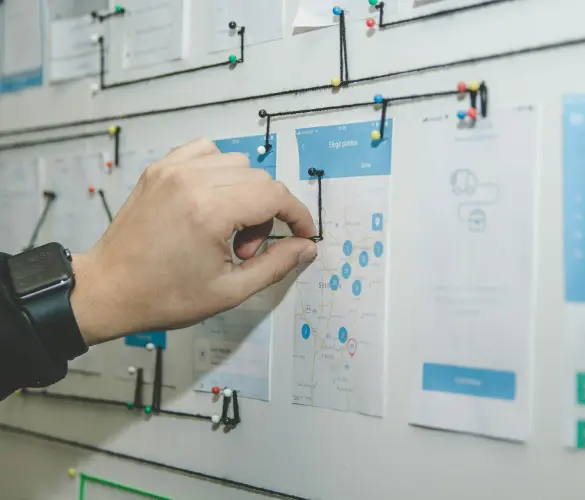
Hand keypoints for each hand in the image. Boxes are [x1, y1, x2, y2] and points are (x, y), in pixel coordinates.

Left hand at [71, 138, 316, 344]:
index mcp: (210, 210)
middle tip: (247, 250)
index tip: (302, 234)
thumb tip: (306, 246)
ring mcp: (172, 169)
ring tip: (227, 229)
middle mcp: (192, 180)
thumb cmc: (164, 296)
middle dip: (268, 214)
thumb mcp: (229, 291)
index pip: (275, 195)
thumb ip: (276, 265)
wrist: (108, 290)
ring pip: (237, 163)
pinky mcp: (159, 169)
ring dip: (245, 193)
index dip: (298, 215)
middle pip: (260, 179)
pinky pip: (206, 151)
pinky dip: (220, 171)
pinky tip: (212, 200)